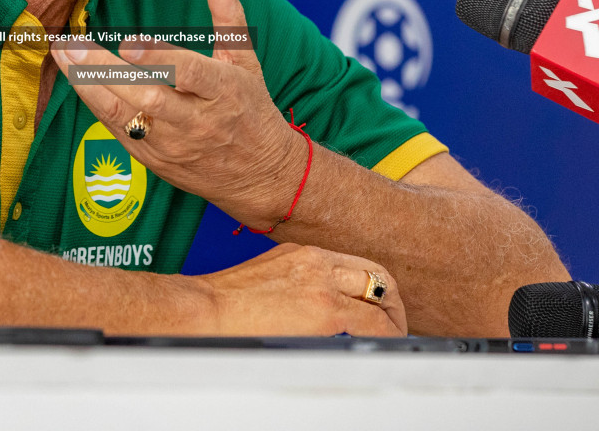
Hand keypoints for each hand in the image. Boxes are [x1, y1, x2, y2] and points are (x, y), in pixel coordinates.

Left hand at [51, 0, 305, 229]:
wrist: (262, 177)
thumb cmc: (251, 110)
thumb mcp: (245, 62)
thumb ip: (227, 16)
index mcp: (224, 91)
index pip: (188, 74)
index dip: (158, 58)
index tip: (128, 42)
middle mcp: (198, 121)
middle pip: (148, 95)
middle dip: (104, 70)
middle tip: (72, 45)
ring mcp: (173, 145)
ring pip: (126, 117)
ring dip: (89, 87)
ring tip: (63, 57)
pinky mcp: (155, 161)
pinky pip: (119, 132)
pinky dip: (97, 106)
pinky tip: (77, 81)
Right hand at [197, 244, 406, 336]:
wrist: (204, 309)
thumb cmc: (226, 300)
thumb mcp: (268, 273)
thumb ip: (296, 279)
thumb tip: (312, 303)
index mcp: (304, 253)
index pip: (356, 262)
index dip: (374, 285)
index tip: (375, 302)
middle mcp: (318, 262)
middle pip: (377, 274)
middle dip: (392, 300)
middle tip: (393, 321)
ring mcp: (323, 284)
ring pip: (380, 295)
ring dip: (391, 318)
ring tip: (391, 336)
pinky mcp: (324, 311)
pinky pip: (370, 323)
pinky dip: (382, 334)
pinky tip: (378, 346)